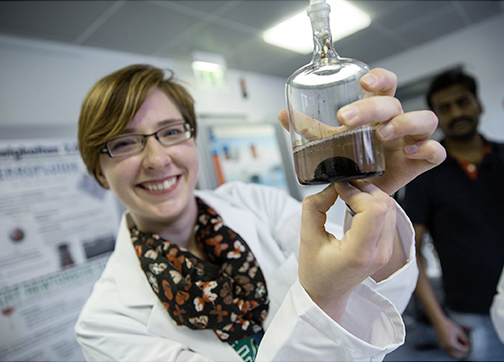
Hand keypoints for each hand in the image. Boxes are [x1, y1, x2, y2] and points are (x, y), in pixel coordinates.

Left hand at [278, 68, 446, 194]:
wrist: (362, 191)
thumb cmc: (352, 160)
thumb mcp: (331, 144)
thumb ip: (311, 130)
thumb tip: (282, 115)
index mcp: (377, 112)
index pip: (386, 84)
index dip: (380, 78)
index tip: (363, 83)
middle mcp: (396, 122)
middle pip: (396, 103)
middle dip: (373, 108)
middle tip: (347, 120)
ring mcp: (411, 140)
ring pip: (426, 120)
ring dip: (405, 122)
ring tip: (383, 134)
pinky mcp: (420, 162)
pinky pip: (436, 151)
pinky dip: (428, 149)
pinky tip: (411, 152)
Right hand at [298, 180, 396, 321]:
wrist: (327, 294)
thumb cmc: (315, 271)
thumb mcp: (306, 237)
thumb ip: (315, 206)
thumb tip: (333, 186)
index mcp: (359, 253)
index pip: (374, 209)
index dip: (356, 191)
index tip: (338, 188)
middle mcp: (379, 252)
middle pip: (385, 204)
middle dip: (364, 189)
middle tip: (343, 188)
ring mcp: (387, 251)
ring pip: (390, 207)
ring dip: (370, 195)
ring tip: (349, 195)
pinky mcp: (388, 247)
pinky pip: (389, 215)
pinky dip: (374, 203)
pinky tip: (357, 205)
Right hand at [435, 317, 470, 358]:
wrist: (439, 322)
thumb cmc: (448, 326)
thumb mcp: (459, 331)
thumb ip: (465, 339)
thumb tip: (468, 344)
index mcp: (452, 344)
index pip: (463, 350)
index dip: (468, 347)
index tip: (469, 344)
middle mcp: (447, 347)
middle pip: (459, 355)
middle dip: (464, 352)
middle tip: (467, 347)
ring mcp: (444, 347)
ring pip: (454, 356)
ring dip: (459, 354)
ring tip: (462, 349)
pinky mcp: (442, 346)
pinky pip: (449, 353)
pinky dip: (454, 353)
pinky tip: (456, 349)